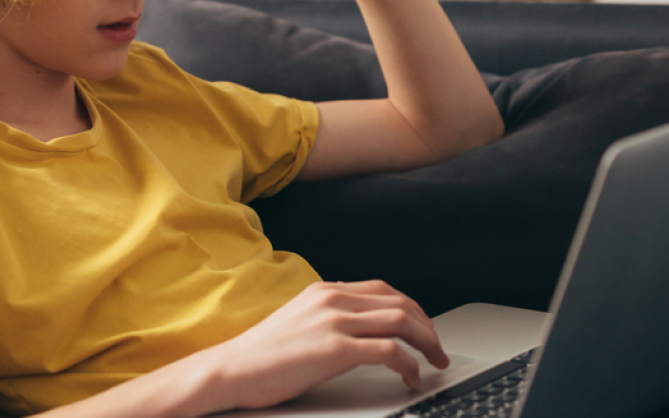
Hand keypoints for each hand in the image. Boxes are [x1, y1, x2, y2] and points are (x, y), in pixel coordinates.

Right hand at [197, 280, 448, 411]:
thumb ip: (326, 316)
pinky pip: (390, 351)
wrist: (230, 369)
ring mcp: (335, 322)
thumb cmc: (260, 356)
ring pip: (403, 322)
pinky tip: (411, 377)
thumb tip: (356, 329)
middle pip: (400, 303)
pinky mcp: (336, 349)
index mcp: (325, 290)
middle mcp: (333, 299)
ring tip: (435, 362)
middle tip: (438, 349)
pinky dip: (409, 365)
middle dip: (428, 327)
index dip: (412, 309)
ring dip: (427, 344)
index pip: (384, 290)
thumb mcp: (298, 321)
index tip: (423, 328)